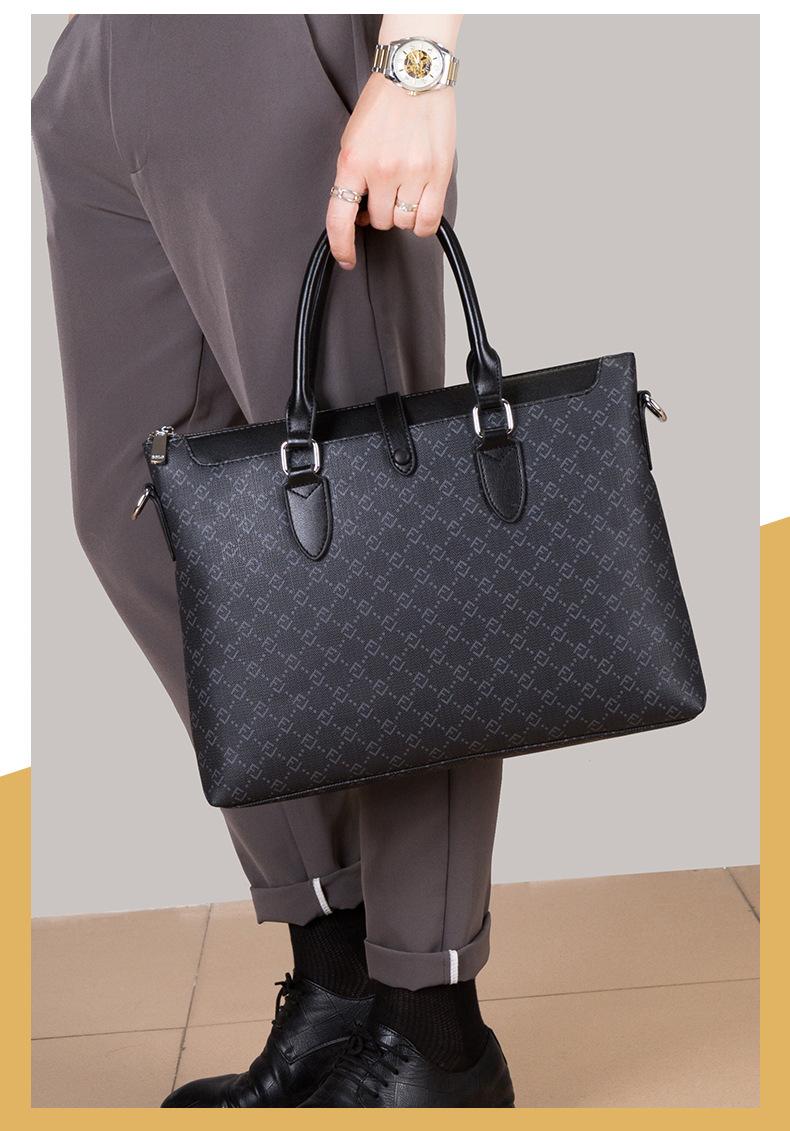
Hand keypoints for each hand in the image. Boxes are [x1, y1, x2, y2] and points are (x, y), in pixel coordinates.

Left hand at [326, 74, 455, 268]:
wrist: (413, 73)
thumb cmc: (384, 104)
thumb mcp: (353, 139)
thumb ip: (353, 178)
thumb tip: (360, 215)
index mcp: (353, 162)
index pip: (340, 218)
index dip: (341, 245)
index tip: (346, 257)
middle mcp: (381, 170)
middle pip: (379, 222)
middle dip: (381, 212)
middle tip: (386, 193)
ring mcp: (411, 173)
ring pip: (403, 222)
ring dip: (403, 213)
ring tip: (405, 188)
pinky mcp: (437, 173)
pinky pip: (429, 220)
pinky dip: (423, 221)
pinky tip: (421, 206)